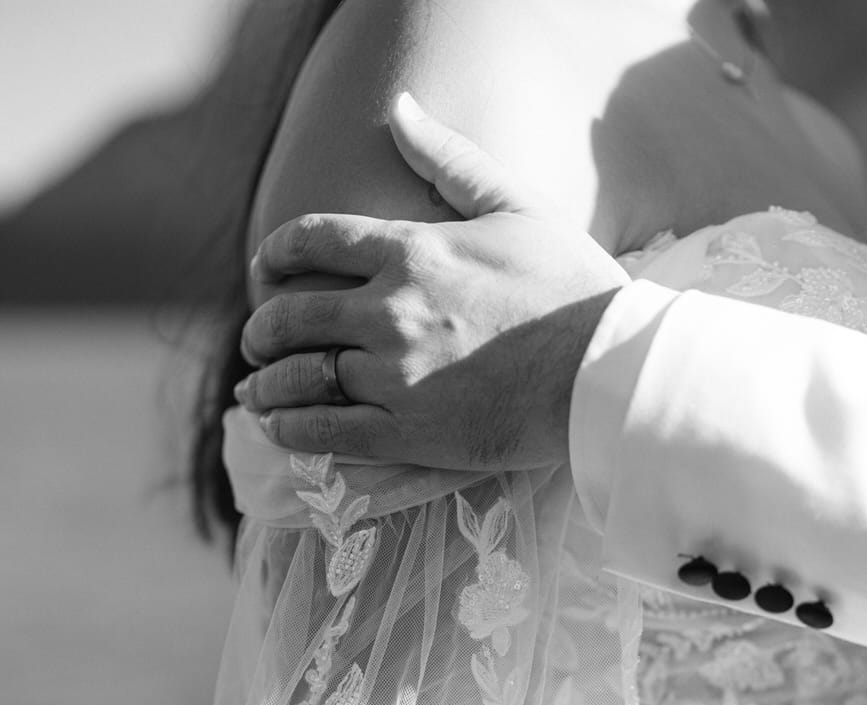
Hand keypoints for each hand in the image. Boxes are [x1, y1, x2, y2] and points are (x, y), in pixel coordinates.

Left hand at [236, 93, 628, 467]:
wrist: (605, 370)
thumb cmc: (572, 287)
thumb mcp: (516, 207)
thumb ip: (450, 162)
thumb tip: (400, 106)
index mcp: (410, 250)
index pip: (314, 241)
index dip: (277, 254)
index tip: (264, 268)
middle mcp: (388, 310)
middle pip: (291, 317)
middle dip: (262, 330)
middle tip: (257, 342)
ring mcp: (393, 375)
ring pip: (298, 379)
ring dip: (267, 386)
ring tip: (258, 393)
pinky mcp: (406, 432)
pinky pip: (324, 431)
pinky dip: (291, 430)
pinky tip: (279, 429)